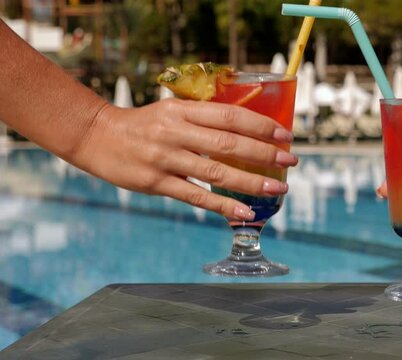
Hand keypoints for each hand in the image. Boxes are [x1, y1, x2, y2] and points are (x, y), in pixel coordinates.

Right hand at [72, 99, 297, 220]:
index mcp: (183, 110)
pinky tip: (245, 212)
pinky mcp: (156, 183)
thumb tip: (247, 128)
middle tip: (291, 161)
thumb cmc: (144, 124)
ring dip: (251, 181)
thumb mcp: (173, 110)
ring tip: (277, 188)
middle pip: (229, 143)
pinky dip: (223, 205)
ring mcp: (166, 159)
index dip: (260, 125)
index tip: (284, 135)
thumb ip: (204, 117)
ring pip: (216, 172)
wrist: (97, 137)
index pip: (230, 116)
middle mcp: (176, 132)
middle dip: (264, 153)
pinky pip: (196, 197)